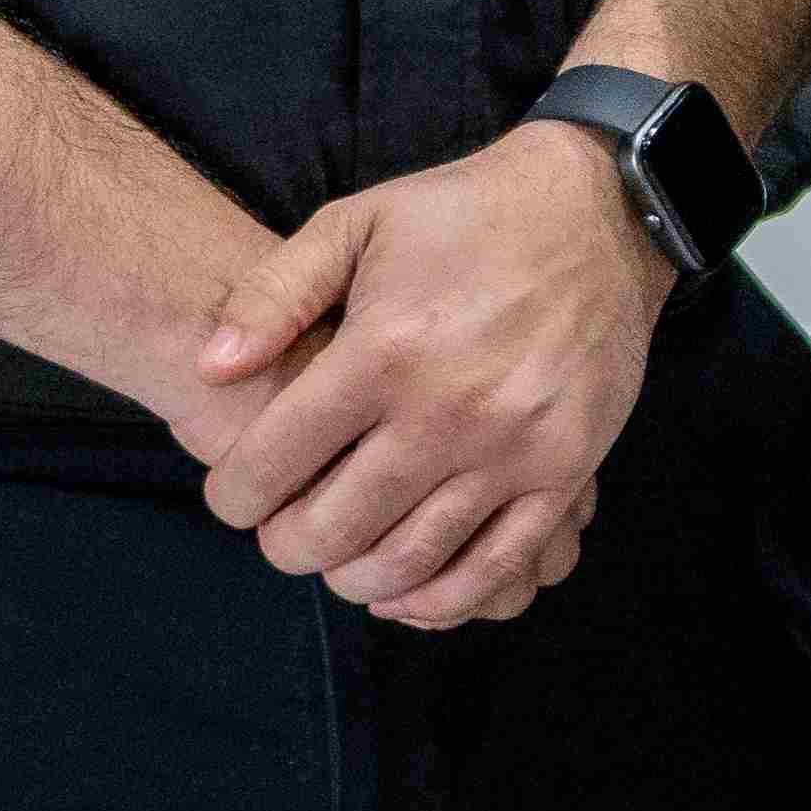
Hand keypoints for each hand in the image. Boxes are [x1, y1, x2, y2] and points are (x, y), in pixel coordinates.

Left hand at [190, 120, 674, 627]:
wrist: (599, 211)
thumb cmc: (465, 215)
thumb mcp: (357, 222)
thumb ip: (274, 293)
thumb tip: (211, 368)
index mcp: (383, 349)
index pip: (274, 463)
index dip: (234, 496)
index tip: (234, 496)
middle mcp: (446, 409)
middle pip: (333, 529)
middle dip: (287, 545)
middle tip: (281, 532)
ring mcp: (512, 446)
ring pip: (409, 560)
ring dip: (354, 578)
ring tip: (338, 558)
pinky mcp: (564, 467)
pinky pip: (496, 564)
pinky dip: (439, 598)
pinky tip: (404, 591)